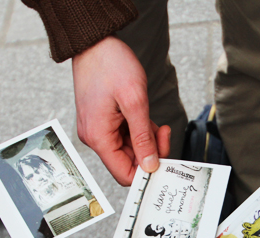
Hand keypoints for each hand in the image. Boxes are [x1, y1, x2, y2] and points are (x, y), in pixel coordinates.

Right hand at [72, 35, 170, 185]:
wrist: (95, 42)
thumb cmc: (110, 65)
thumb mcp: (135, 102)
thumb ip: (143, 137)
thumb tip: (150, 165)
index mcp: (98, 137)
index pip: (124, 174)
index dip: (146, 172)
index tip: (164, 161)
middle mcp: (95, 137)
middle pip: (128, 162)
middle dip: (150, 152)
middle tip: (164, 134)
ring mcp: (99, 129)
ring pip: (130, 149)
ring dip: (147, 140)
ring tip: (156, 122)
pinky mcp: (104, 121)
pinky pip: (126, 136)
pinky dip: (141, 130)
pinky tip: (147, 117)